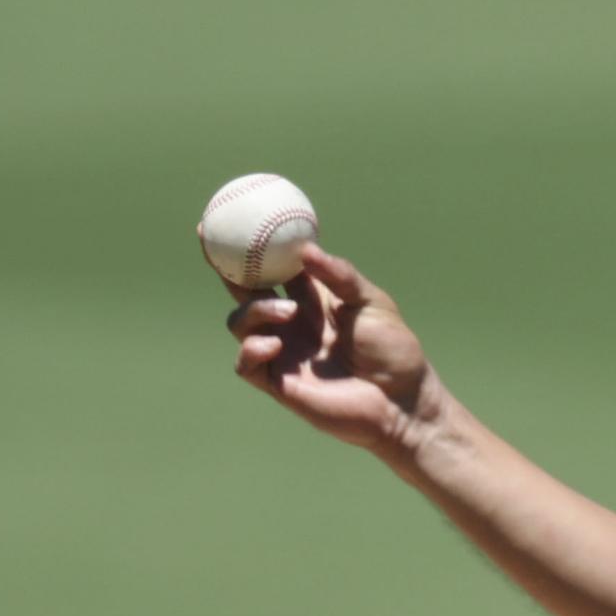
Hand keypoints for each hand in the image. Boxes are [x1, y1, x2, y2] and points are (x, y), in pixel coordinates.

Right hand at [228, 247, 440, 455]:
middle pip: (244, 290)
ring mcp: (284, 351)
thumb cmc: (392, 350)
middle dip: (225, 267)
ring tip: (289, 312)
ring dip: (255, 310)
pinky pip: (246, 364)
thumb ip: (338, 275)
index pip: (273, 266)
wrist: (402, 400)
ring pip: (240, 322)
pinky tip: (274, 345)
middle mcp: (291, 321)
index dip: (250, 245)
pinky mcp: (280, 382)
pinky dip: (252, 349)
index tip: (229, 216)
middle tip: (213, 244)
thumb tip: (305, 249)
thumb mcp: (370, 301)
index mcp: (311, 298)